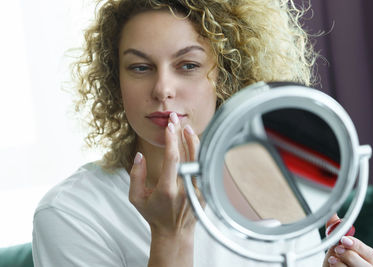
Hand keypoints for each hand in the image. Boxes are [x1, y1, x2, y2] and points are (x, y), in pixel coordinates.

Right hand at [128, 112, 199, 236]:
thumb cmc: (153, 214)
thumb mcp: (136, 198)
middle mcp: (185, 189)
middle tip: (175, 119)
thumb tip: (139, 155)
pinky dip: (199, 153)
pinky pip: (202, 167)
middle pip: (188, 155)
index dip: (171, 140)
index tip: (169, 126)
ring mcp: (197, 190)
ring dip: (193, 141)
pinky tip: (194, 143)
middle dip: (181, 134)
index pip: (172, 159)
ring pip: (199, 160)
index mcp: (167, 190)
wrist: (174, 232)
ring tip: (186, 127)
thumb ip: (135, 176)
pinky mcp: (205, 191)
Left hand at [323, 214, 372, 266]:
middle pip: (364, 265)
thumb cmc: (338, 261)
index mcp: (369, 260)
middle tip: (337, 250)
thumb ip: (338, 234)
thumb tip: (333, 216)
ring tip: (331, 259)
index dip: (357, 245)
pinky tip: (331, 266)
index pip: (370, 253)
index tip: (344, 239)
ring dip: (339, 264)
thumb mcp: (338, 247)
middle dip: (348, 255)